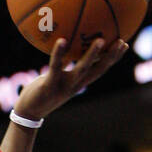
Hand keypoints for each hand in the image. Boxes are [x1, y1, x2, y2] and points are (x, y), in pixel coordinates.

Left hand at [14, 37, 128, 119]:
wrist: (28, 112)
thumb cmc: (42, 90)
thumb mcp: (56, 77)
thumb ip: (63, 64)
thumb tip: (67, 44)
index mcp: (78, 82)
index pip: (100, 69)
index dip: (113, 58)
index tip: (124, 44)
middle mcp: (75, 84)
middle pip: (98, 70)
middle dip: (110, 57)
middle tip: (122, 42)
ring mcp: (63, 86)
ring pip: (81, 69)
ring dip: (92, 56)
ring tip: (100, 40)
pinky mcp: (49, 85)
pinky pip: (55, 67)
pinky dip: (59, 54)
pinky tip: (62, 40)